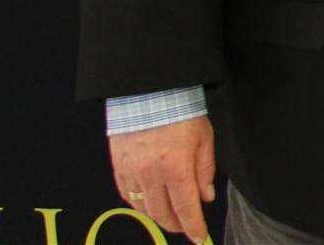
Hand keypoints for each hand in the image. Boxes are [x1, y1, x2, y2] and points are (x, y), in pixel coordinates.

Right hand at [109, 115, 215, 242]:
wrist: (150, 92)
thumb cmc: (181, 112)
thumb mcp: (205, 139)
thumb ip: (205, 172)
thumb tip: (205, 198)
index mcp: (176, 167)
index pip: (186, 209)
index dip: (193, 227)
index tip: (199, 237)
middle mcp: (150, 174)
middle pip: (162, 214)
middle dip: (176, 225)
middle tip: (186, 227)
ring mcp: (131, 172)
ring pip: (143, 208)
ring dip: (158, 217)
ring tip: (170, 217)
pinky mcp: (118, 167)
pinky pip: (127, 195)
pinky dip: (140, 204)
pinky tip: (150, 203)